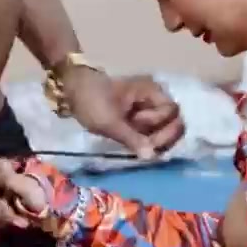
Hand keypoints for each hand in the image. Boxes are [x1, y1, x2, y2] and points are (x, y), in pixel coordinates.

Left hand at [63, 71, 184, 158]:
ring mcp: (149, 106)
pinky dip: (145, 138)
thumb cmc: (92, 100)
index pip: (173, 113)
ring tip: (131, 138)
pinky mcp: (141, 115)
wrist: (73, 90)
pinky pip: (153, 129)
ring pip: (163, 127)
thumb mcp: (109, 122)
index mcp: (152, 91)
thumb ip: (132, 138)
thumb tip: (151, 156)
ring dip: (151, 137)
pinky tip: (134, 143)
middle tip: (140, 143)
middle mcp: (156, 97)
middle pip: (173, 121)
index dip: (164, 129)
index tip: (148, 141)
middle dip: (159, 136)